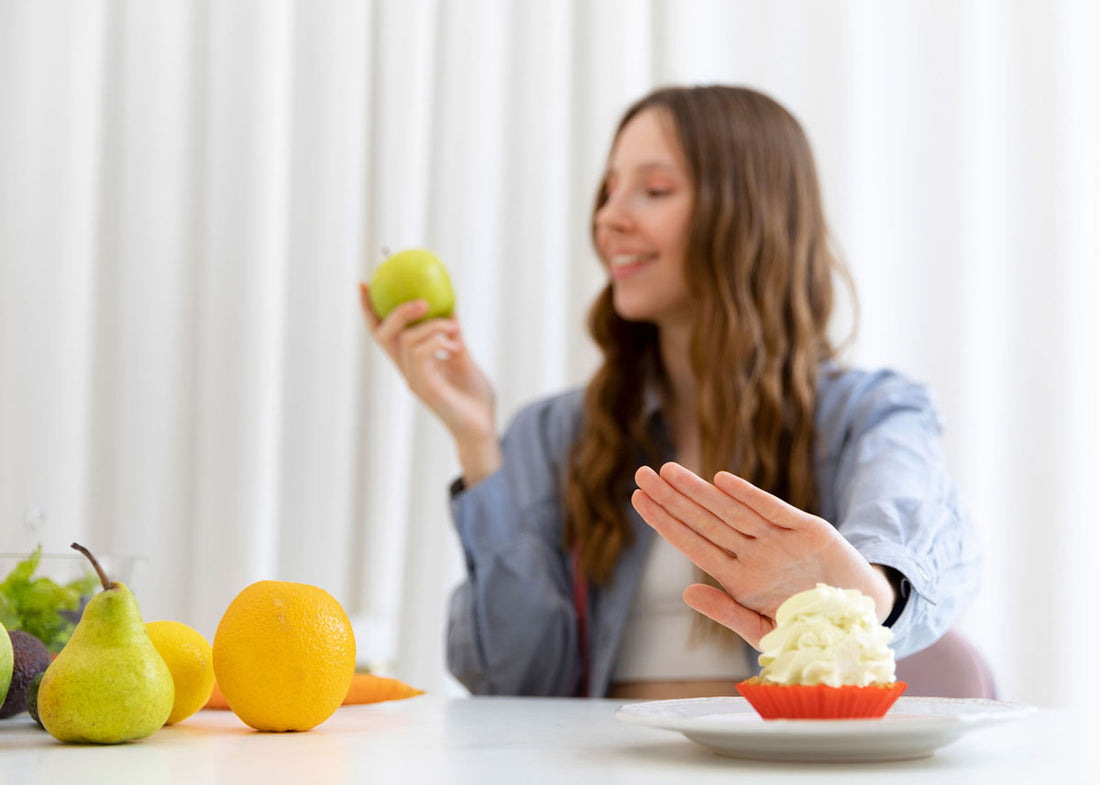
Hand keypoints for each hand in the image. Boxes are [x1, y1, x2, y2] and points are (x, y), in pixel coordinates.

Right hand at [360, 283, 500, 482]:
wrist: (483, 426)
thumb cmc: (475, 397)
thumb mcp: (463, 357)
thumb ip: (453, 335)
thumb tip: (450, 307)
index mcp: (412, 362)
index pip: (383, 333)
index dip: (370, 309)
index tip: (364, 283)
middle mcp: (407, 370)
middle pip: (383, 334)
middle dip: (397, 311)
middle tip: (421, 301)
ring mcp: (413, 379)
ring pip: (407, 339)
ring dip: (433, 325)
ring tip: (454, 328)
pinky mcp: (423, 386)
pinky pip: (421, 353)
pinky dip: (438, 340)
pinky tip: (455, 344)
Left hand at [631, 462, 894, 648]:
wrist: (862, 623)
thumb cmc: (809, 627)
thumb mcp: (764, 632)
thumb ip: (727, 612)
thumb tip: (687, 592)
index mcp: (738, 578)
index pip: (692, 543)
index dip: (664, 521)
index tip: (638, 499)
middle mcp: (754, 554)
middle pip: (705, 520)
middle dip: (671, 497)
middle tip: (641, 473)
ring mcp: (779, 541)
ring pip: (731, 511)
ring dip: (700, 490)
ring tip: (668, 471)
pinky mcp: (810, 531)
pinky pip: (774, 511)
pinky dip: (749, 496)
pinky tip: (722, 482)